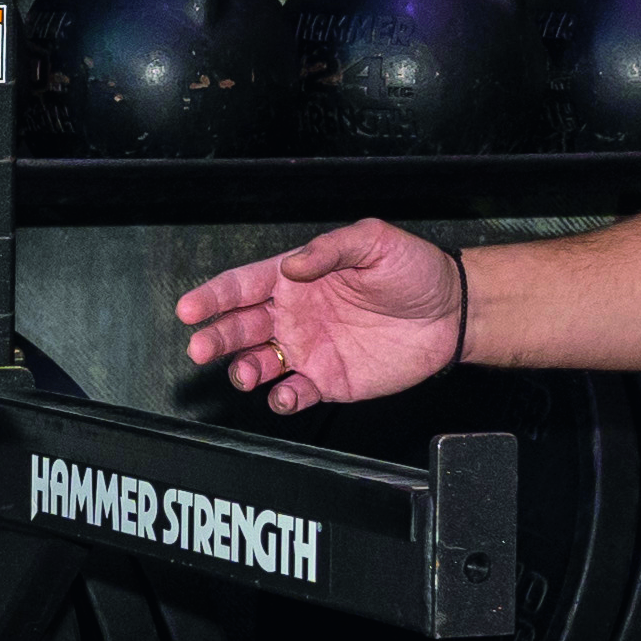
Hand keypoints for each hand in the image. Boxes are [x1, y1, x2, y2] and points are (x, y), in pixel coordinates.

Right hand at [178, 219, 463, 413]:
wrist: (451, 311)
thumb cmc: (413, 270)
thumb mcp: (373, 242)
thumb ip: (330, 250)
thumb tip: (292, 265)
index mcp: (295, 278)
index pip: (241, 286)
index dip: (212, 298)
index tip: (190, 309)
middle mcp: (293, 315)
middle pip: (240, 328)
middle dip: (215, 338)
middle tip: (201, 348)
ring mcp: (308, 350)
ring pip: (259, 364)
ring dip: (244, 370)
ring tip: (245, 374)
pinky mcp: (328, 380)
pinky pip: (294, 393)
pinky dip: (282, 398)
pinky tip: (283, 394)